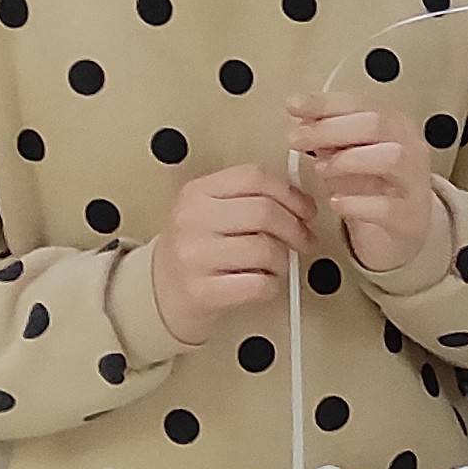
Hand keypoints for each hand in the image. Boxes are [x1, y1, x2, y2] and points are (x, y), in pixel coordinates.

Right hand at [148, 160, 316, 344]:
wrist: (161, 290)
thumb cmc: (198, 248)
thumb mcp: (211, 210)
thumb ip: (249, 198)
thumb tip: (302, 201)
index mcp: (197, 192)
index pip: (255, 177)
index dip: (291, 193)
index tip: (307, 209)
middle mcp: (192, 219)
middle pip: (264, 212)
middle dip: (296, 228)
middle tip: (305, 240)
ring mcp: (194, 256)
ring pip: (265, 249)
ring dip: (284, 260)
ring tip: (279, 265)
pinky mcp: (202, 291)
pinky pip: (259, 284)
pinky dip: (273, 285)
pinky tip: (265, 283)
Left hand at [288, 94, 451, 285]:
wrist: (405, 228)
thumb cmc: (376, 185)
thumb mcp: (350, 154)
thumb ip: (329, 137)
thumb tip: (299, 120)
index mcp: (394, 124)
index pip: (360, 103)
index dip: (324, 103)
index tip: (294, 106)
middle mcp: (410, 147)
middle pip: (375, 124)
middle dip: (330, 129)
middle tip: (296, 139)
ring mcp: (413, 182)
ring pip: (391, 157)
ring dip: (348, 160)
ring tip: (319, 170)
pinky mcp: (409, 216)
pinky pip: (387, 207)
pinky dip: (356, 203)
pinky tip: (335, 202)